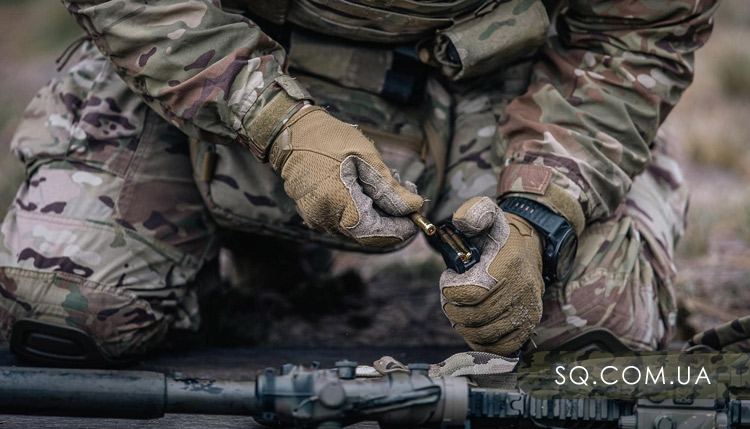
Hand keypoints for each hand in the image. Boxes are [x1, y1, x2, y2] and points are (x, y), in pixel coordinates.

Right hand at [269, 107, 423, 246]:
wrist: (291, 132)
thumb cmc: (329, 139)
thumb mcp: (366, 158)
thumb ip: (390, 189)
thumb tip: (414, 207)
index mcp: (337, 205)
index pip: (376, 233)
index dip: (400, 228)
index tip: (417, 214)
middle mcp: (324, 219)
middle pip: (368, 234)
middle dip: (392, 218)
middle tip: (408, 192)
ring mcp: (317, 219)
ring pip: (358, 229)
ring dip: (379, 213)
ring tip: (388, 183)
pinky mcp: (314, 214)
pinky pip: (345, 221)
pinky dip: (363, 210)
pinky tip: (368, 187)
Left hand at [440, 197, 543, 355]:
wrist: (530, 246)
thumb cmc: (499, 234)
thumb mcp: (486, 214)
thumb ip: (472, 212)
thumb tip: (461, 221)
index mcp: (508, 266)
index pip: (474, 293)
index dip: (452, 292)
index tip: (447, 280)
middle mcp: (522, 290)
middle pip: (478, 317)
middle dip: (454, 310)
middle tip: (448, 300)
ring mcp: (528, 310)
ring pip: (487, 334)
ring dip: (464, 327)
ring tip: (457, 312)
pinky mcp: (529, 324)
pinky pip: (503, 346)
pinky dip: (482, 342)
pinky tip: (471, 328)